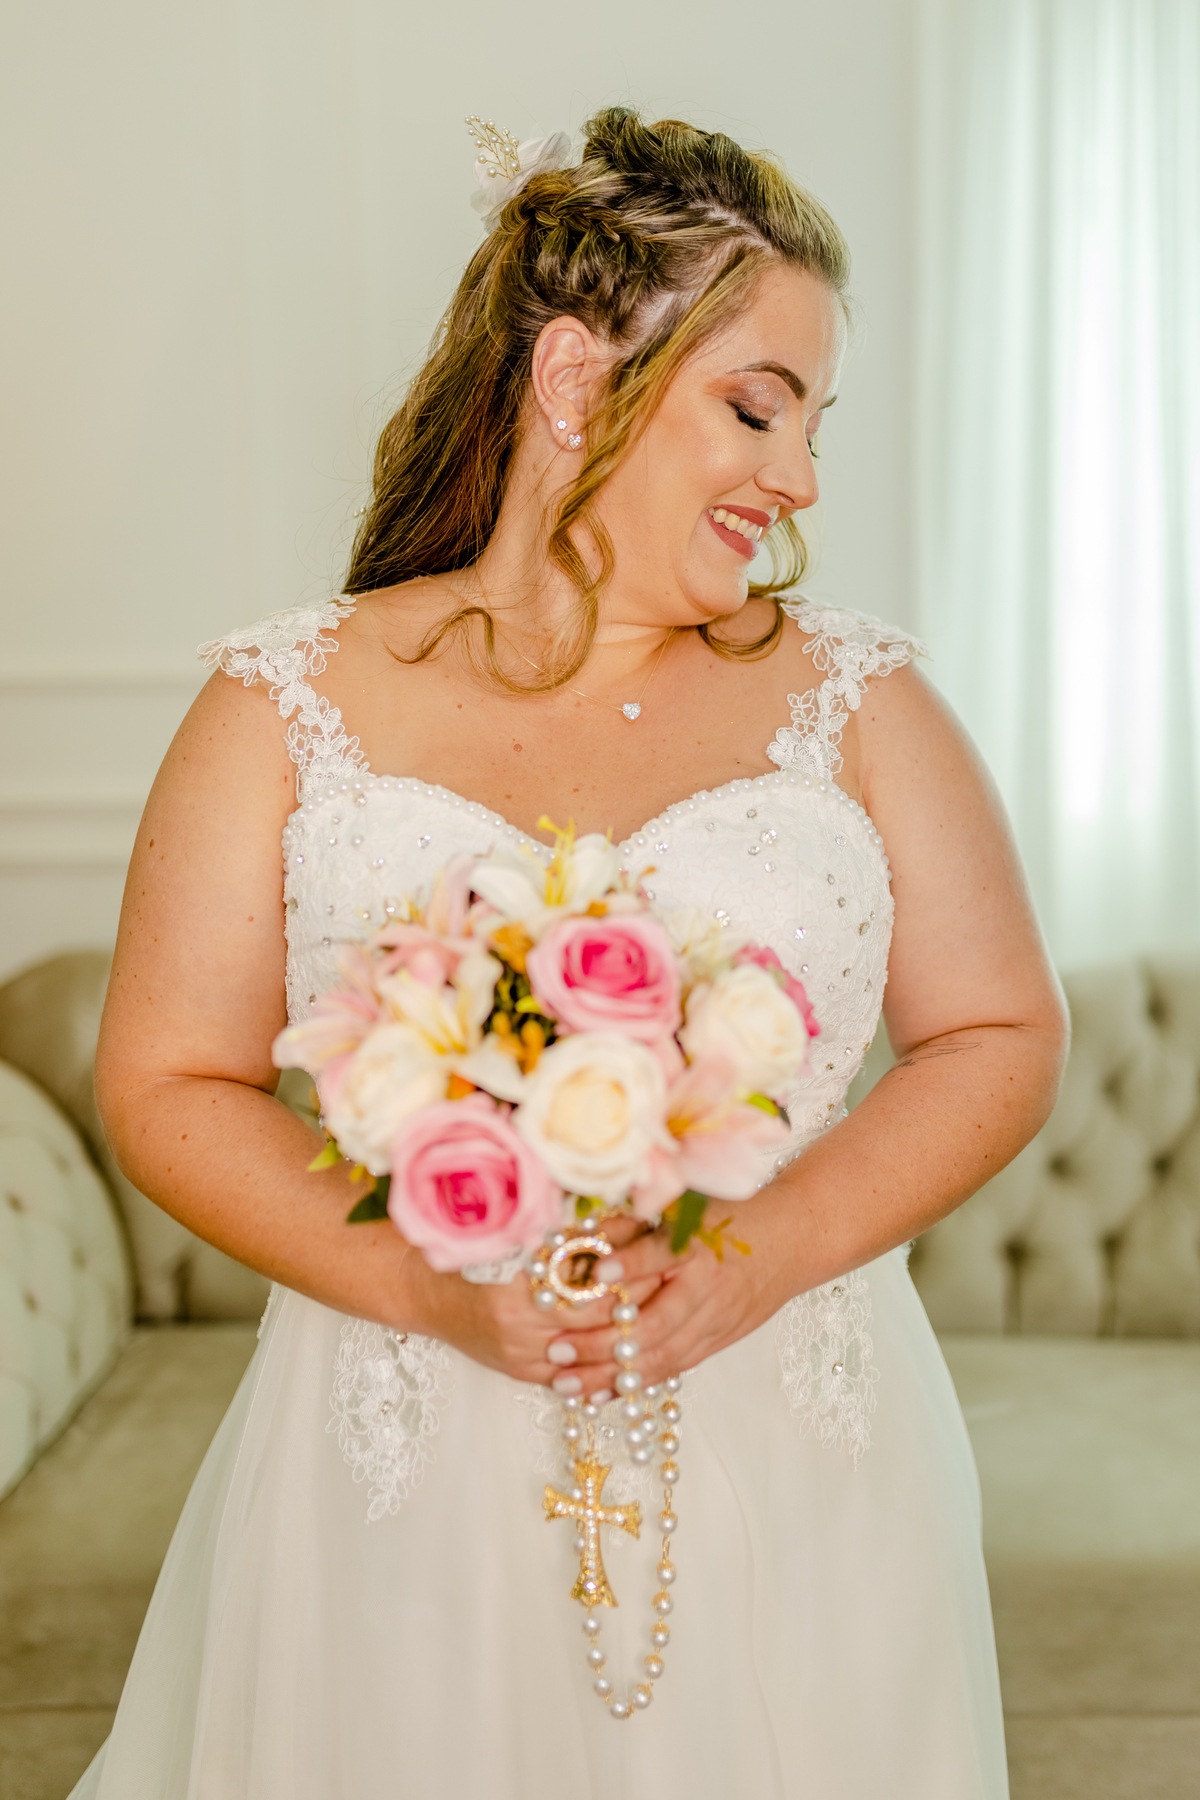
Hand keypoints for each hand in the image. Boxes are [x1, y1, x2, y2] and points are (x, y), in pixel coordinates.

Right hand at [405, 1215, 665, 1389]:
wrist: (424, 1292)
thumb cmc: (472, 1252)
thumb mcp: (516, 1234)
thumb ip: (566, 1229)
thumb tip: (627, 1209)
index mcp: (518, 1282)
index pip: (592, 1282)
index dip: (628, 1267)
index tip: (658, 1249)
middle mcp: (518, 1325)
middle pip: (597, 1320)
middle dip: (636, 1301)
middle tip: (672, 1280)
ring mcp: (519, 1355)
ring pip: (591, 1354)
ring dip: (627, 1336)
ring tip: (660, 1314)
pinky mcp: (520, 1374)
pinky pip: (573, 1379)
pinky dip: (604, 1367)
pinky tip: (632, 1352)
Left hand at [544, 1197, 791, 1395]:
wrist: (791, 1240)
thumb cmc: (730, 1216)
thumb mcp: (690, 1205)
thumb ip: (641, 1219)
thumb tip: (582, 1230)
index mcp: (700, 1243)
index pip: (661, 1255)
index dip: (628, 1265)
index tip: (594, 1273)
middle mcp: (708, 1286)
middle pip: (653, 1323)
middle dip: (601, 1341)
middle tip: (556, 1348)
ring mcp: (715, 1319)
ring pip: (660, 1356)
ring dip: (609, 1374)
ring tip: (565, 1382)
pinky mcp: (719, 1340)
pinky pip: (673, 1368)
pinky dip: (635, 1382)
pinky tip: (599, 1393)